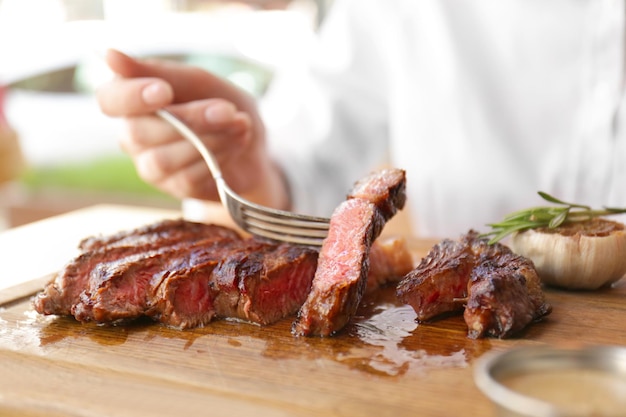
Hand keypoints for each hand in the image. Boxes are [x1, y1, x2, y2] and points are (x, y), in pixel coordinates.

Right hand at [96, 49, 289, 209]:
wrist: (255, 146)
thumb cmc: (221, 107)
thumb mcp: (200, 82)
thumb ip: (162, 72)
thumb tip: (110, 56)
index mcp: (133, 100)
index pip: (109, 100)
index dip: (131, 97)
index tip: (165, 91)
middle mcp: (133, 135)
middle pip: (139, 132)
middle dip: (190, 119)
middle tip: (228, 110)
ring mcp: (151, 166)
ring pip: (163, 159)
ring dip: (209, 140)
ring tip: (240, 125)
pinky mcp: (175, 188)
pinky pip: (187, 177)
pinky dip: (218, 157)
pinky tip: (235, 144)